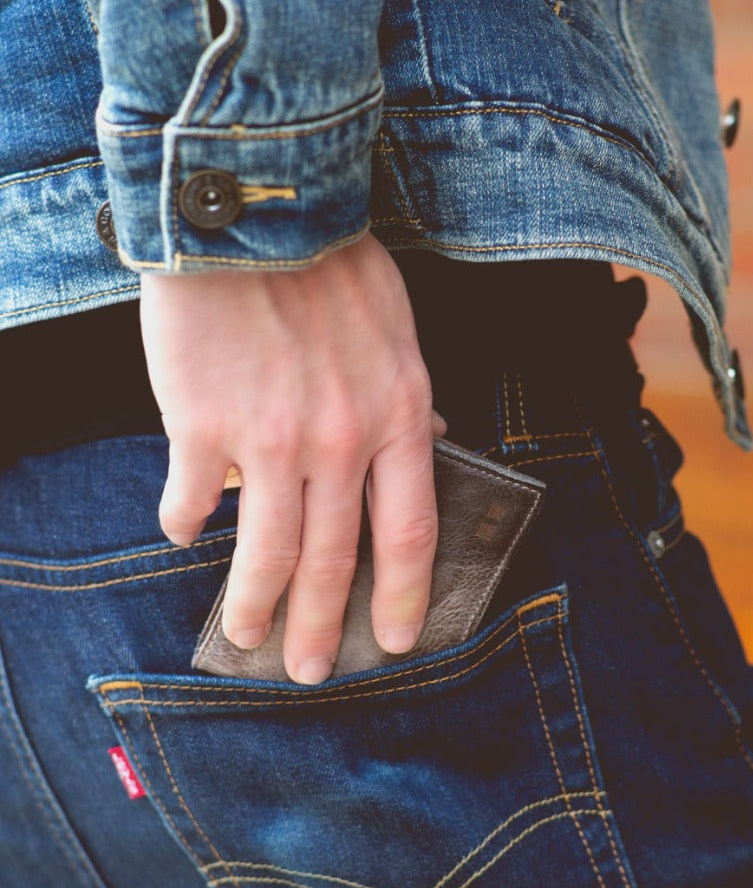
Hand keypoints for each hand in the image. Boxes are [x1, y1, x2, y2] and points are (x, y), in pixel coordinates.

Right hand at [139, 234, 445, 683]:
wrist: (256, 216)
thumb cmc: (332, 263)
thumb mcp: (399, 328)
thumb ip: (409, 395)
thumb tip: (435, 436)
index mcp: (398, 416)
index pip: (410, 530)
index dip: (405, 594)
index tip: (397, 638)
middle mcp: (340, 441)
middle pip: (335, 559)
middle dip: (323, 624)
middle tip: (311, 670)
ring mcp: (271, 440)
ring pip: (267, 550)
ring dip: (253, 603)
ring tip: (243, 637)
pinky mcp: (203, 426)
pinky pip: (195, 497)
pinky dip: (186, 521)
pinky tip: (182, 532)